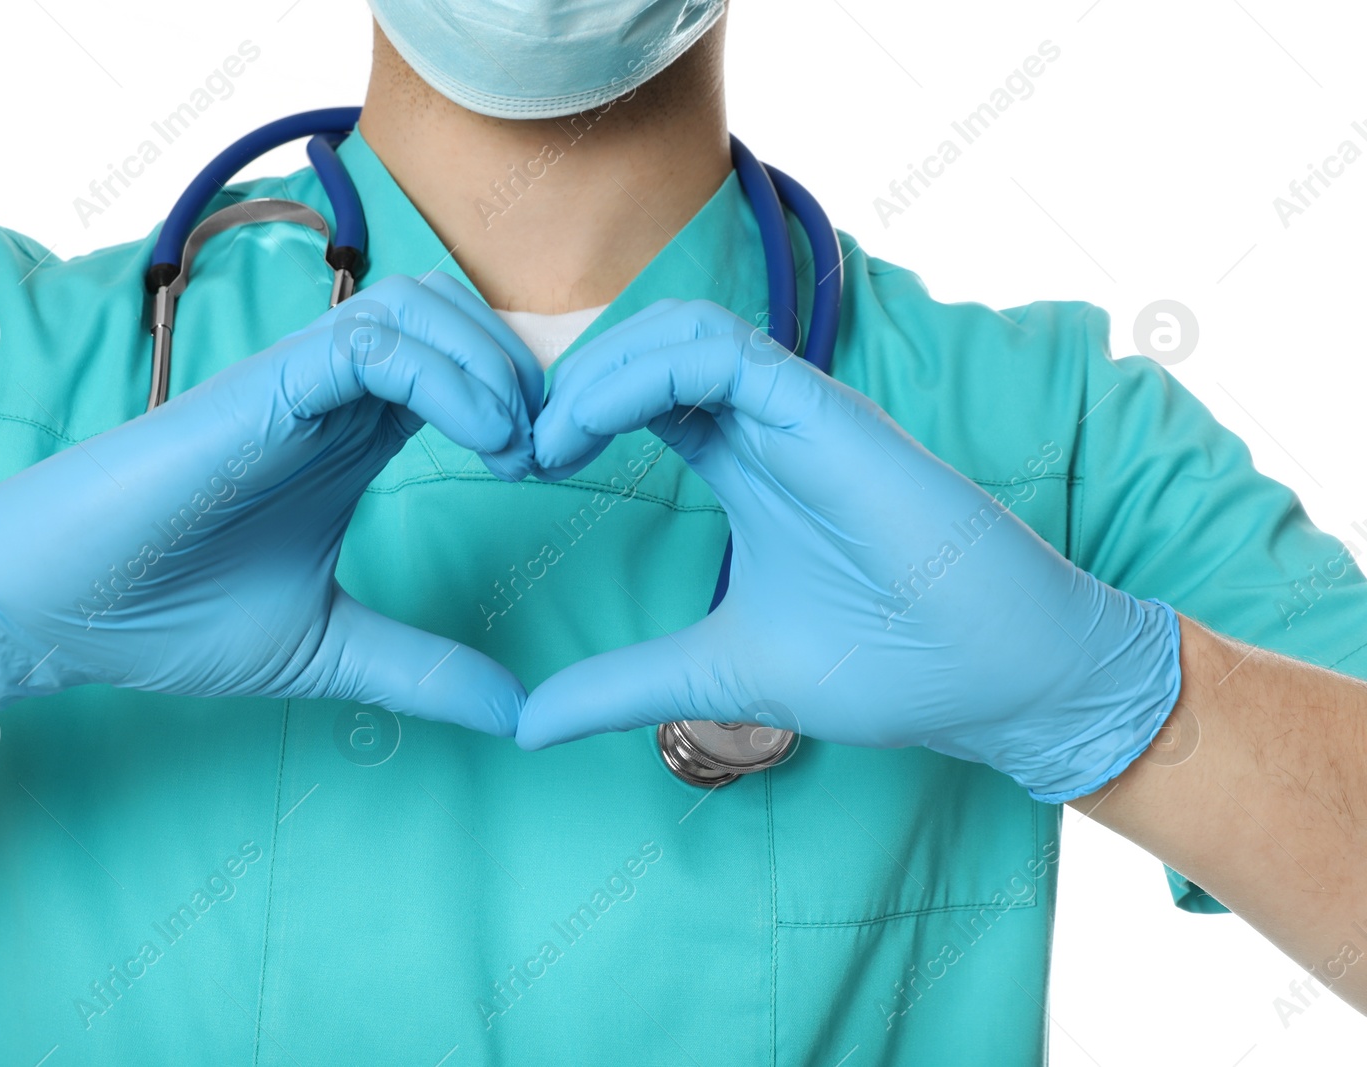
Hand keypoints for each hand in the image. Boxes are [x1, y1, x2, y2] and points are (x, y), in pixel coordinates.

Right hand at [0, 273, 541, 733]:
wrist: (56, 613)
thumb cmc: (171, 617)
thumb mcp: (328, 649)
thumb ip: (421, 670)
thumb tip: (517, 715)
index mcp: (352, 435)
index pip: (462, 367)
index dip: (526, 402)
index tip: (562, 471)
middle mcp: (330, 395)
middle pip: (453, 315)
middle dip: (523, 368)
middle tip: (557, 451)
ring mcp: (295, 384)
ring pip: (419, 307)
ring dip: (492, 363)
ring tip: (522, 447)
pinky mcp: (260, 390)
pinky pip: (369, 343)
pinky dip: (444, 375)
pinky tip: (486, 440)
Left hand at [521, 299, 1181, 801]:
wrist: (1001, 682)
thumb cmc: (888, 666)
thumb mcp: (718, 674)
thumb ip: (623, 687)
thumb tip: (526, 726)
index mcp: (744, 466)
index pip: (640, 399)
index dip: (569, 417)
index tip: (514, 472)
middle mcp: (766, 427)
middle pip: (646, 350)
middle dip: (565, 384)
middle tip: (509, 448)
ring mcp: (799, 414)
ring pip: (679, 330)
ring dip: (594, 370)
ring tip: (542, 442)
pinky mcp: (829, 414)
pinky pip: (721, 349)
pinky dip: (640, 370)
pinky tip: (585, 430)